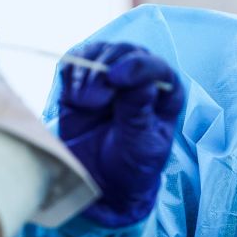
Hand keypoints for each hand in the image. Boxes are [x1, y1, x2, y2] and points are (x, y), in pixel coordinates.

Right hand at [58, 42, 183, 226]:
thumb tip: (137, 80)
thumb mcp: (138, 146)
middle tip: (91, 101)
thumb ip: (137, 113)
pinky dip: (70, 72)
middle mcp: (140, 80)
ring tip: (82, 103)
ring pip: (98, 52)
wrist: (99, 184)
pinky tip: (73, 96)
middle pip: (125, 53)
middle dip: (105, 69)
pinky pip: (75, 61)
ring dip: (85, 72)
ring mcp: (110, 78)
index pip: (157, 68)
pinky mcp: (83, 82)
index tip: (115, 78)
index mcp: (166, 95)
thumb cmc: (130, 167)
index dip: (137, 67)